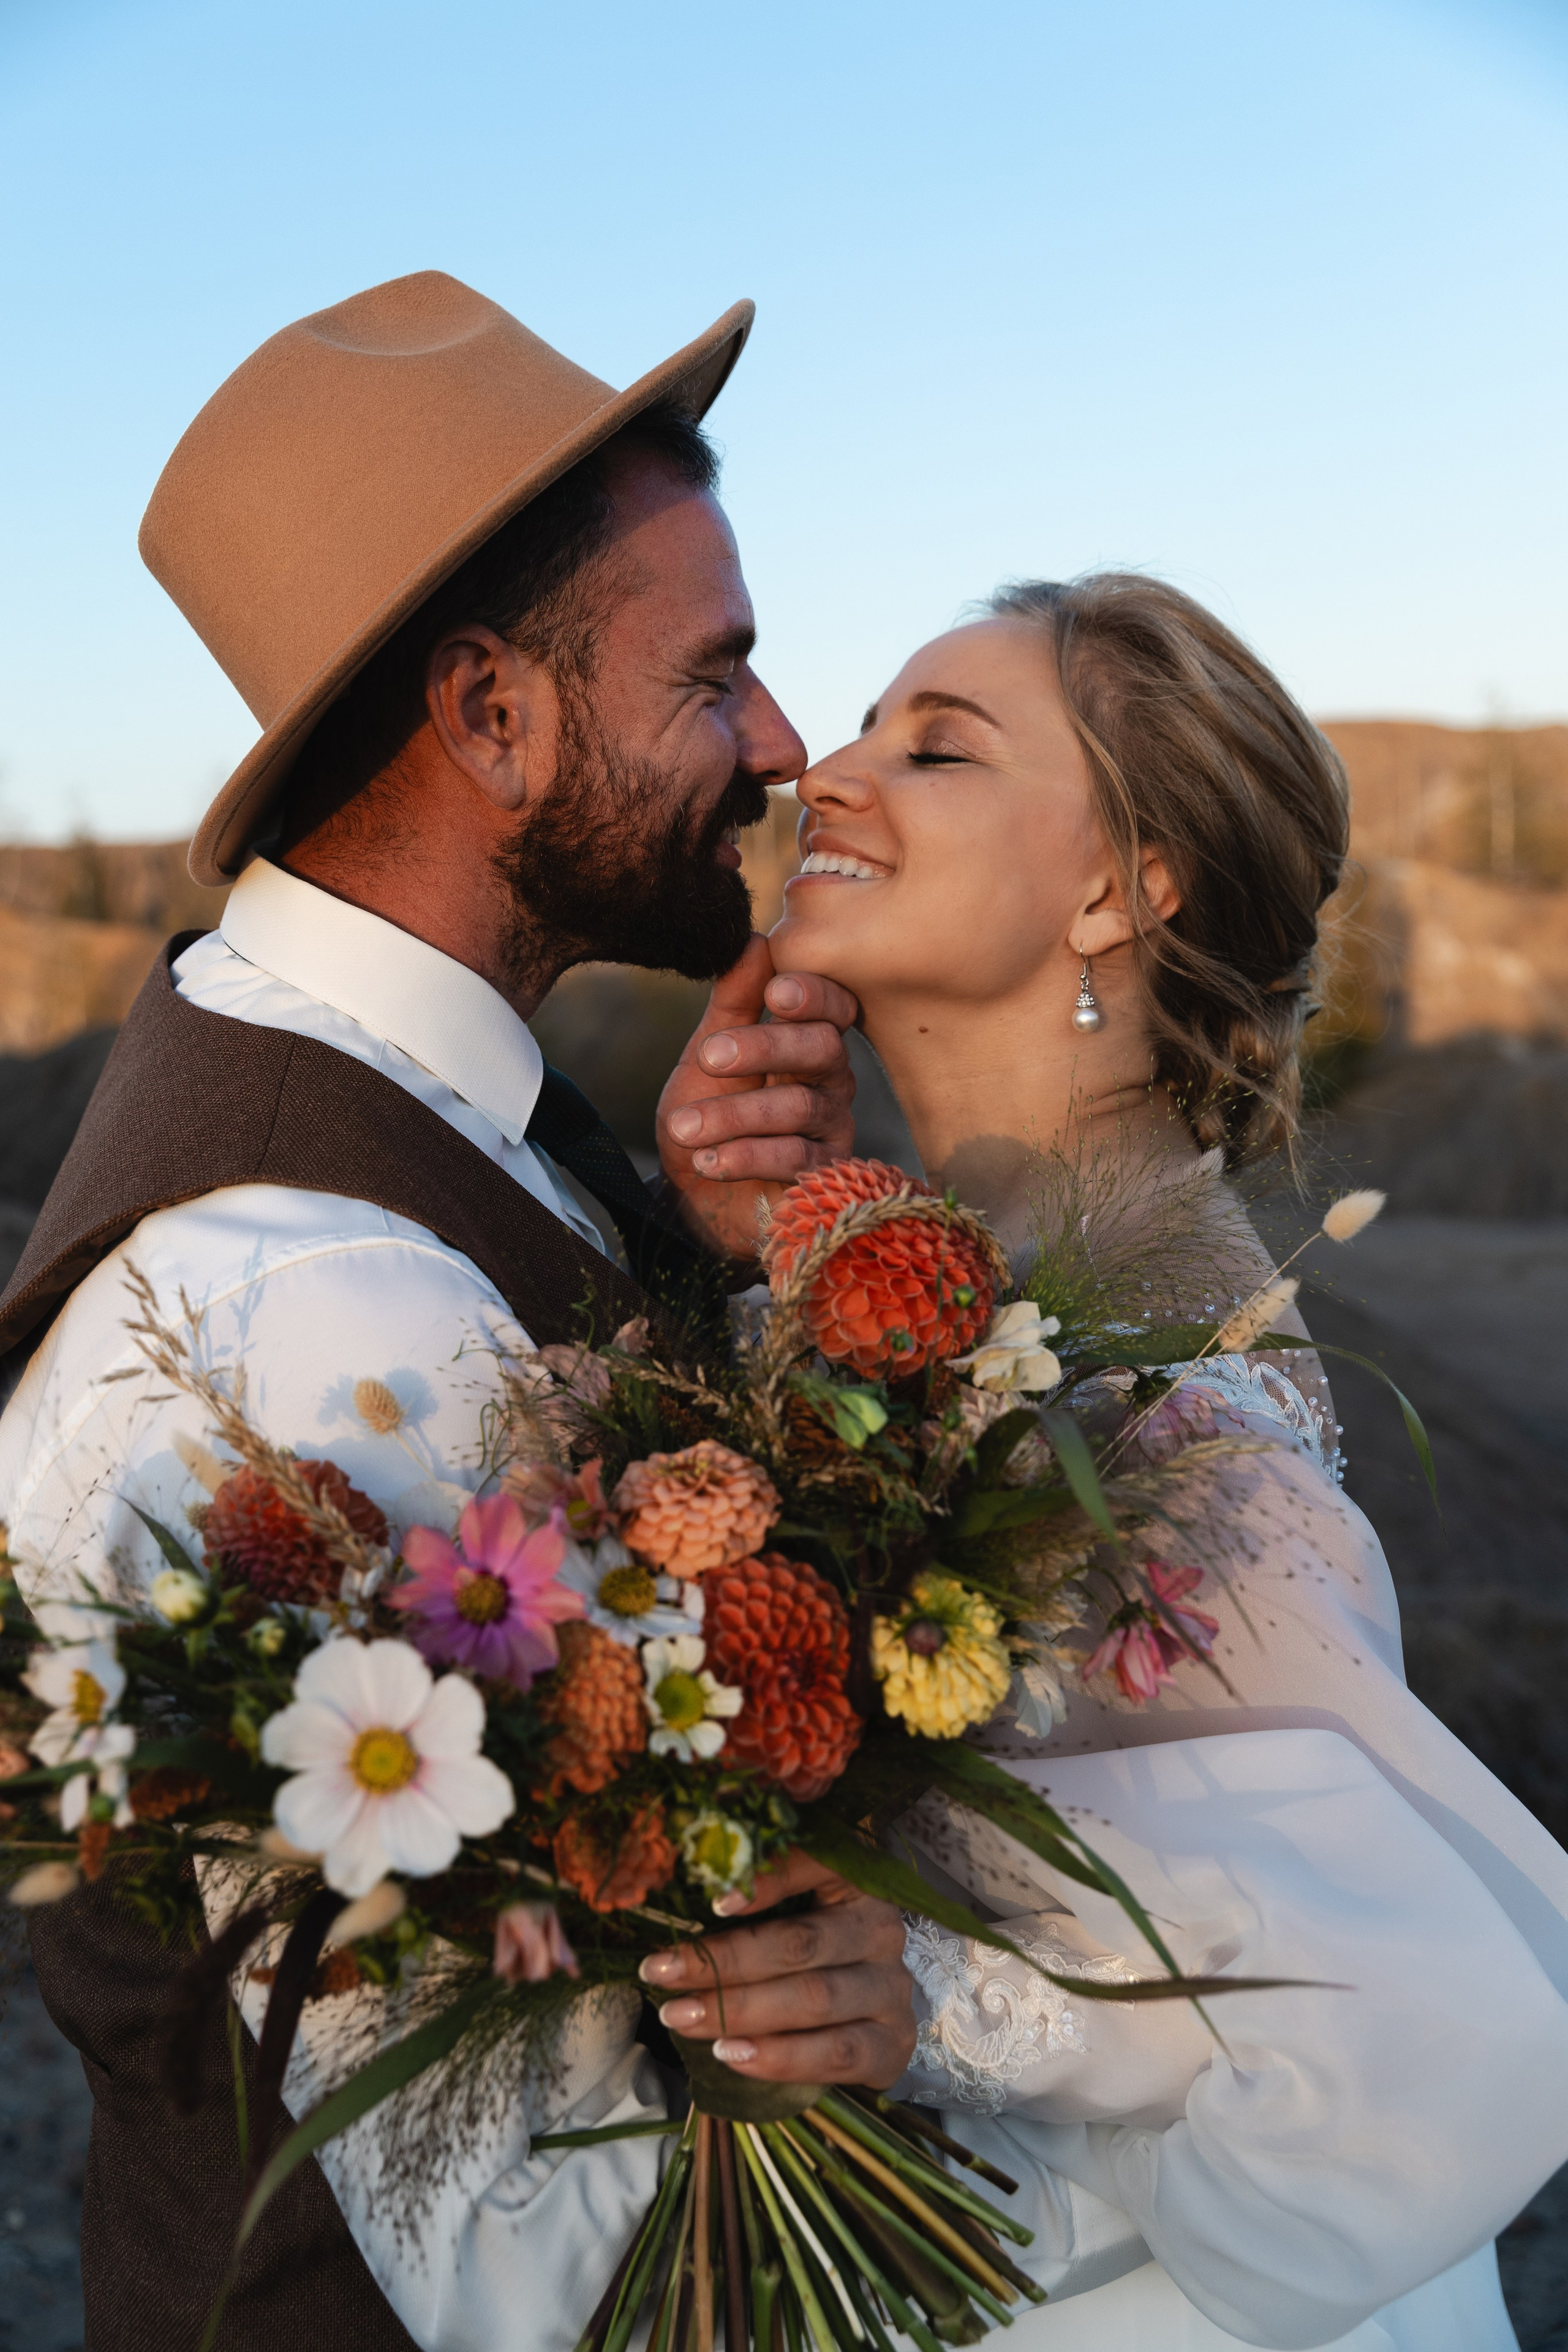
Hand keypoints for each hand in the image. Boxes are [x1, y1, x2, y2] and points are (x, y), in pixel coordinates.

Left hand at [638, 1851, 914, 2088]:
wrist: (859, 2019)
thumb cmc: (806, 1953)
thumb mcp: (785, 1913)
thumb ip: (746, 1901)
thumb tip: (677, 1896)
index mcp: (854, 1882)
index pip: (814, 1867)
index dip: (766, 1881)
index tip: (711, 1900)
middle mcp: (880, 1931)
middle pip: (799, 1944)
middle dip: (724, 1962)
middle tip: (661, 1972)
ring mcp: (890, 1990)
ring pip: (814, 2000)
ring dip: (739, 2012)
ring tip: (681, 2017)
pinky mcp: (892, 2044)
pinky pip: (836, 2053)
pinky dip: (780, 2057)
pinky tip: (731, 2054)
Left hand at [656, 936, 858, 1261]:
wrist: (695, 1196)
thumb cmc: (709, 1115)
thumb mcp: (708, 1055)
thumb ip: (732, 1002)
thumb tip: (752, 937)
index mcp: (807, 1040)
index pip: (833, 1004)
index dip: (813, 994)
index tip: (776, 991)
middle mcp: (831, 1079)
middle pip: (821, 1048)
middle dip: (763, 1047)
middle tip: (708, 1056)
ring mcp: (833, 1128)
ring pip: (799, 1106)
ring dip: (734, 1114)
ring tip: (683, 1127)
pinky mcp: (825, 1176)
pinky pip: (796, 1158)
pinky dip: (746, 1155)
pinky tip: (707, 1159)